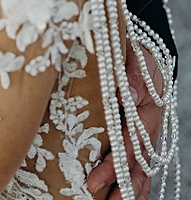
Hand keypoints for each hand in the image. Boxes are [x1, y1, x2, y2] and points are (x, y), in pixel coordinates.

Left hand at [87, 42, 162, 198]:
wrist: (150, 57)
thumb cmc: (139, 59)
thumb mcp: (134, 61)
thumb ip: (130, 78)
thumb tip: (121, 93)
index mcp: (145, 114)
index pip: (127, 146)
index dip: (111, 166)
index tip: (92, 181)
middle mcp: (147, 131)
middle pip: (136, 167)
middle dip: (120, 189)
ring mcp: (146, 137)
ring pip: (142, 172)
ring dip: (130, 192)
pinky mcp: (142, 139)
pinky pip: (142, 166)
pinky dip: (137, 185)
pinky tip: (126, 199)